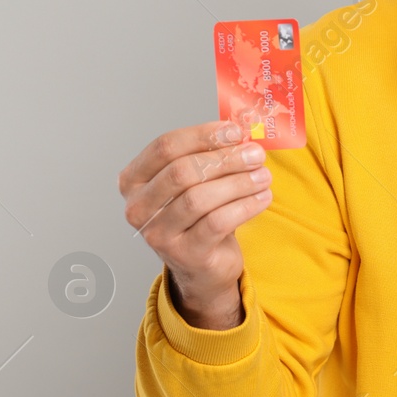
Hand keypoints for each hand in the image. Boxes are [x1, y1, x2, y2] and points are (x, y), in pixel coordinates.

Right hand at [118, 119, 272, 329]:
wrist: (202, 266)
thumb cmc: (196, 216)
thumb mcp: (194, 182)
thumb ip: (207, 155)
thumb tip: (239, 132)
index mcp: (133, 180)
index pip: (164, 147)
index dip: (202, 135)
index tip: (234, 131)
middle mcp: (138, 208)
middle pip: (182, 172)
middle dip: (224, 159)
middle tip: (255, 154)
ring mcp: (158, 234)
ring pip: (199, 198)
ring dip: (238, 182)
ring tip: (263, 175)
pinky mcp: (185, 254)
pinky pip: (217, 222)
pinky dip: (244, 206)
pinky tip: (262, 197)